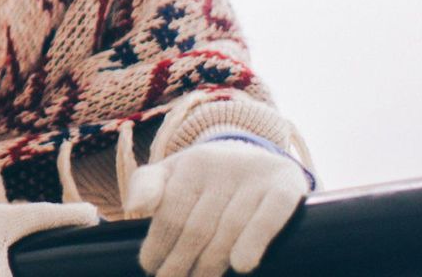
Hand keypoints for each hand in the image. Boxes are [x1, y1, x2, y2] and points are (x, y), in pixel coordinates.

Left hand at [124, 139, 309, 276]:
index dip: (158, 244)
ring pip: (230, 227)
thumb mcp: (173, 173)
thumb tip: (135, 207)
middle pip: (198, 226)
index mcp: (193, 163)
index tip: (149, 266)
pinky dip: (254, 240)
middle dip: (181, 261)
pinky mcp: (286, 185)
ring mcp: (256, 175)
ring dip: (212, 262)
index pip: (171, 211)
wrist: (259, 155)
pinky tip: (241, 266)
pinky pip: (270, 216)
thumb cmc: (206, 176)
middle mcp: (224, 166)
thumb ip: (147, 185)